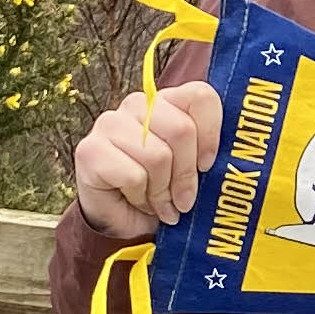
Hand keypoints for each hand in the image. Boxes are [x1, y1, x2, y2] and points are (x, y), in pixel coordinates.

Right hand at [71, 79, 230, 242]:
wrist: (120, 217)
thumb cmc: (161, 190)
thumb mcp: (192, 171)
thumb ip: (207, 156)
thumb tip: (224, 162)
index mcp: (167, 102)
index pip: (200, 96)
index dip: (211, 134)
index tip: (207, 166)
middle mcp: (137, 104)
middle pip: (181, 130)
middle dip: (186, 175)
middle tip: (183, 200)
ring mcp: (110, 123)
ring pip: (157, 156)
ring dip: (162, 192)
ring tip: (158, 203)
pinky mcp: (90, 150)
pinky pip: (133, 176)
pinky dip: (141, 198)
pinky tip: (136, 201)